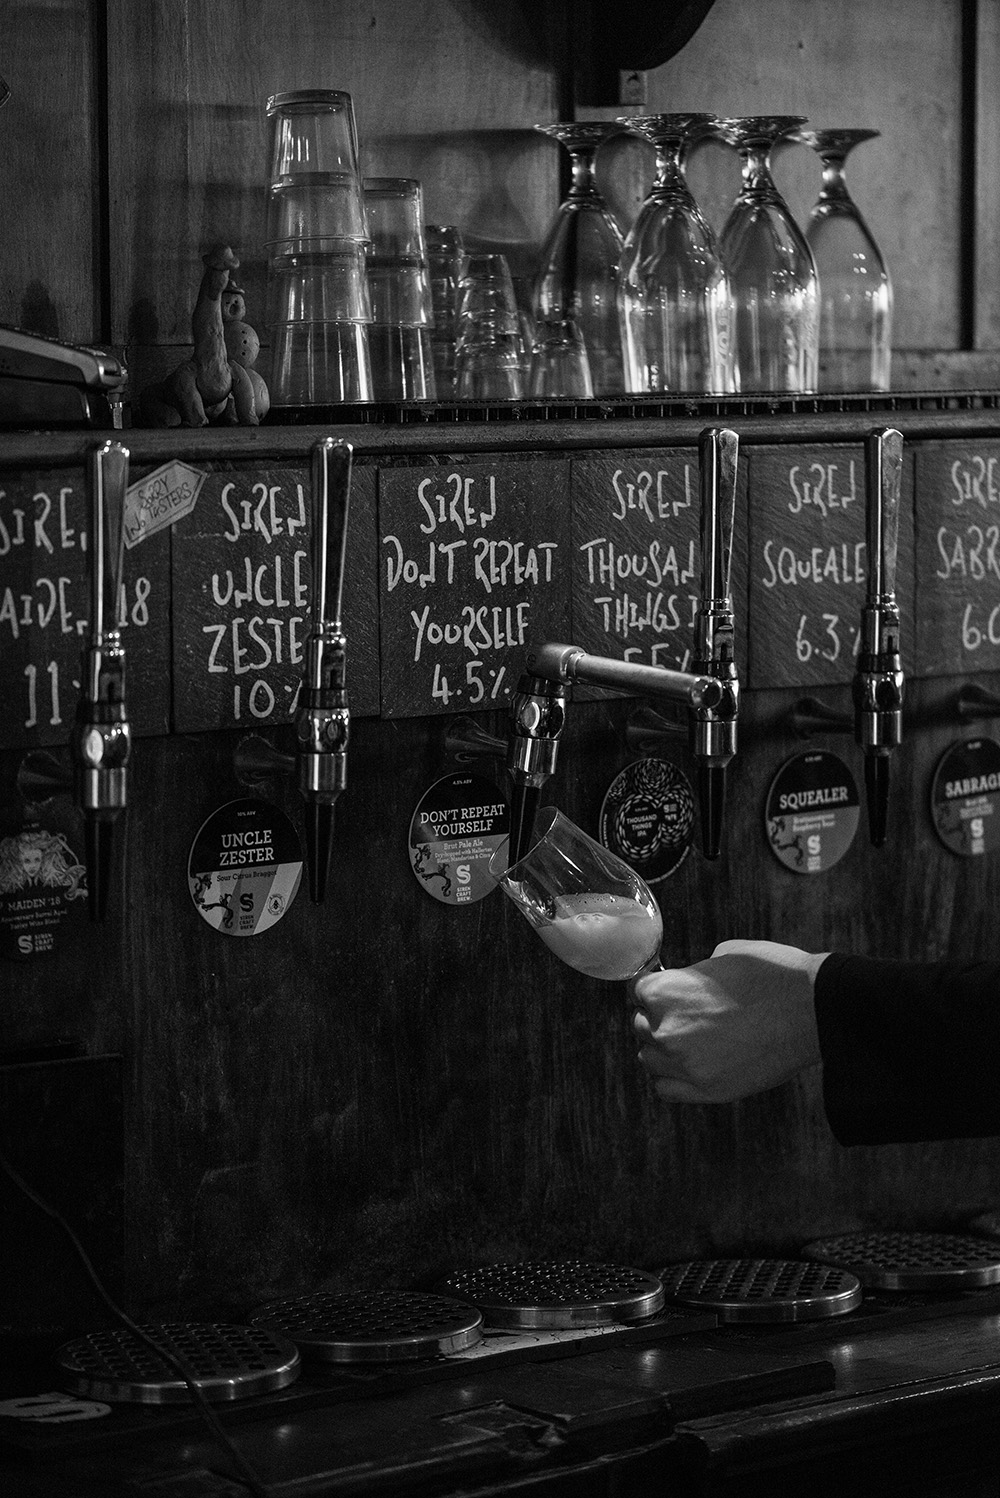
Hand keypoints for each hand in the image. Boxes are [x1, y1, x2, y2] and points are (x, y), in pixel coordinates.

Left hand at [628, 939, 827, 1103]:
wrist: (814, 1009)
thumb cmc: (771, 975)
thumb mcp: (721, 956)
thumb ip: (690, 976)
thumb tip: (682, 985)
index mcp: (665, 992)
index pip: (637, 992)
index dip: (655, 989)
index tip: (668, 992)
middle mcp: (666, 1030)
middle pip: (639, 1026)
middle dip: (658, 1018)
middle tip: (688, 1015)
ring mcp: (685, 1064)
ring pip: (650, 1059)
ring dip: (664, 1049)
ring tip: (693, 1040)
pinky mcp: (708, 1091)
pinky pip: (666, 1089)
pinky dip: (673, 1078)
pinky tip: (693, 1065)